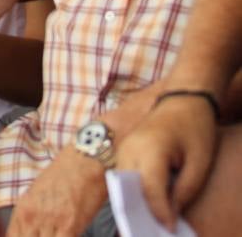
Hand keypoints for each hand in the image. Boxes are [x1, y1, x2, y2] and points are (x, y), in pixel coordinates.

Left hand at [7, 147, 107, 235]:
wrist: (84, 161)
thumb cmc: (64, 175)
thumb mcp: (37, 194)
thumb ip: (33, 216)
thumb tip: (33, 232)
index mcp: (22, 209)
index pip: (13, 236)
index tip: (32, 235)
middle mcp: (32, 216)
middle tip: (47, 234)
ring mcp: (50, 222)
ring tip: (57, 232)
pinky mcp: (70, 226)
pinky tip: (69, 234)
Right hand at [116, 93, 219, 228]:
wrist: (183, 99)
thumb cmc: (195, 129)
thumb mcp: (200, 163)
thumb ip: (184, 191)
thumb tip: (168, 216)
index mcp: (150, 149)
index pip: (149, 189)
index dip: (159, 213)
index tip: (169, 229)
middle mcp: (129, 148)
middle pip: (128, 188)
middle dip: (141, 211)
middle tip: (155, 229)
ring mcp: (123, 148)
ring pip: (122, 184)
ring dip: (134, 201)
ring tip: (151, 219)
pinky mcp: (123, 149)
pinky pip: (123, 176)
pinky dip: (132, 190)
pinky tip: (147, 202)